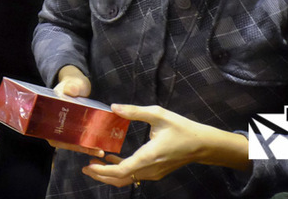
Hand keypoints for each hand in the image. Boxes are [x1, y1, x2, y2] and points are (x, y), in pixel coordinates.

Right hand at [45, 66, 104, 156]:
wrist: (77, 84)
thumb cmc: (71, 83)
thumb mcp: (72, 83)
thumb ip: (71, 86)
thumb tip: (71, 90)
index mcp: (49, 115)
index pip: (51, 133)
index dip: (62, 141)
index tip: (75, 144)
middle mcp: (55, 124)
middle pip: (64, 141)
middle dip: (78, 147)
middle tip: (95, 150)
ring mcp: (66, 128)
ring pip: (73, 142)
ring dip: (86, 147)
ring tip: (101, 150)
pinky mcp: (76, 129)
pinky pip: (80, 139)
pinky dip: (89, 144)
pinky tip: (100, 147)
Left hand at [80, 104, 244, 187]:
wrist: (202, 145)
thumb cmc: (181, 129)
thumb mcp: (158, 114)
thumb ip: (134, 111)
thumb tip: (114, 106)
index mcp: (149, 156)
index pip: (122, 170)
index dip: (103, 171)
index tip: (89, 164)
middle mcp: (150, 169)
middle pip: (121, 179)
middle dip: (101, 175)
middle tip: (85, 166)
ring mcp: (153, 173)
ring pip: (127, 179)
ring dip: (110, 173)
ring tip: (94, 162)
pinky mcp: (155, 172)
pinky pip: (134, 175)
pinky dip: (121, 170)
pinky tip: (111, 159)